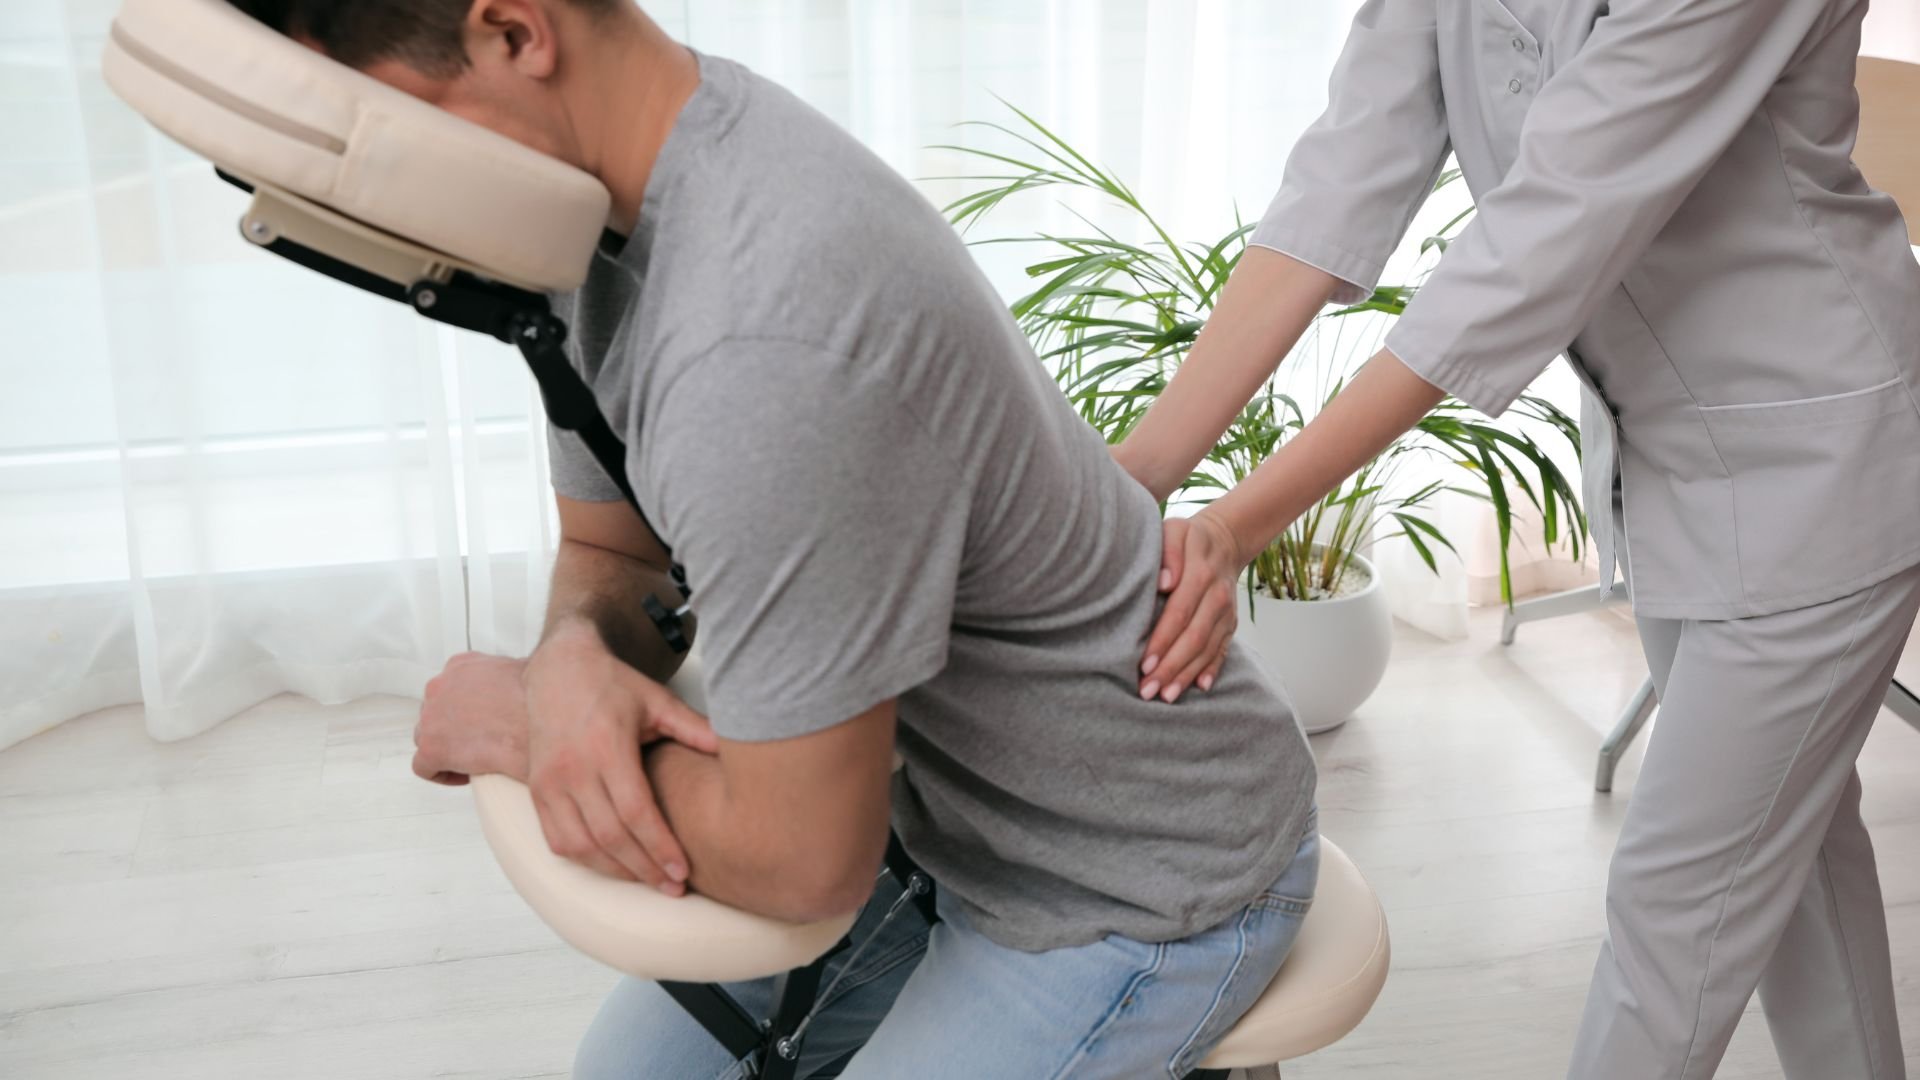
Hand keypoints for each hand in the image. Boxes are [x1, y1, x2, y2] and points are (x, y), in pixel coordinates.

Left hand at [413, 652, 533, 785]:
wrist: (539, 725)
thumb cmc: (538, 702)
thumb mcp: (527, 671)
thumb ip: (513, 676)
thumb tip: (526, 685)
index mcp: (460, 665)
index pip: (448, 688)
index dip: (464, 710)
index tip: (481, 722)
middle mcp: (440, 686)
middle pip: (435, 713)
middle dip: (454, 730)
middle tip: (480, 742)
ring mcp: (431, 716)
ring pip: (427, 738)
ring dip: (447, 750)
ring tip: (474, 759)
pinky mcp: (430, 747)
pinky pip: (423, 767)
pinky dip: (442, 774)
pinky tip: (466, 776)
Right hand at [522, 623, 719, 893]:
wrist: (559, 669)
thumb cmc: (614, 686)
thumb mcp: (658, 701)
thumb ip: (694, 728)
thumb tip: (736, 748)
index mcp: (607, 748)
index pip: (636, 812)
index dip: (660, 847)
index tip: (683, 872)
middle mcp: (573, 769)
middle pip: (610, 836)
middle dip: (644, 869)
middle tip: (673, 888)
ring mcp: (550, 783)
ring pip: (581, 845)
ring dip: (616, 871)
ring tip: (649, 881)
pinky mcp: (536, 791)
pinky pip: (557, 840)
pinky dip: (585, 860)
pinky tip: (613, 866)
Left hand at [1140, 513, 1243, 702]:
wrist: (1224, 541)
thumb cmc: (1187, 539)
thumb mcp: (1173, 530)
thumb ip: (1168, 553)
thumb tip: (1164, 583)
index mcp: (1201, 574)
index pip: (1179, 613)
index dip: (1162, 641)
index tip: (1144, 664)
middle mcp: (1218, 597)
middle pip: (1194, 638)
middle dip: (1171, 667)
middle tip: (1147, 690)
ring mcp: (1227, 613)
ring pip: (1207, 649)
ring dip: (1187, 675)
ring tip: (1166, 696)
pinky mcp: (1231, 624)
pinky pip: (1222, 650)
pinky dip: (1211, 670)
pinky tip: (1199, 688)